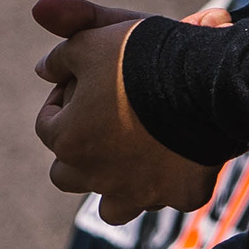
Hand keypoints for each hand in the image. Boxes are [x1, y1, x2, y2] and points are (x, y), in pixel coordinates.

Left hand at [34, 0, 220, 223]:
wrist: (206, 78)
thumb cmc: (141, 58)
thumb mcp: (91, 41)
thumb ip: (59, 57)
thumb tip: (42, 70)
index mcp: (69, 140)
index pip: (47, 125)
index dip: (63, 99)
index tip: (84, 81)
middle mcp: (98, 177)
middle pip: (68, 176)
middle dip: (79, 153)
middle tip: (103, 123)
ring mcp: (141, 193)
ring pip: (113, 207)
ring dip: (117, 187)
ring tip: (135, 158)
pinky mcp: (180, 196)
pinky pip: (169, 197)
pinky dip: (170, 182)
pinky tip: (181, 157)